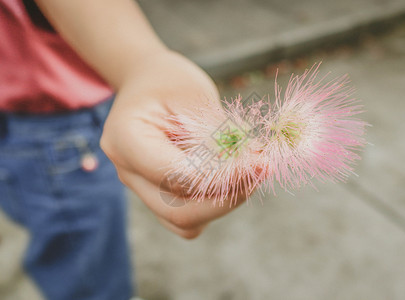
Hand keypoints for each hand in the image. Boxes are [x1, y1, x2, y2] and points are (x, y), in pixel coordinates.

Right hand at [100, 51, 248, 238]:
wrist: (148, 83)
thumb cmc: (169, 82)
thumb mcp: (193, 96)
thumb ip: (216, 135)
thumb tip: (252, 165)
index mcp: (125, 140)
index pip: (178, 175)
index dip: (224, 176)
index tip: (261, 162)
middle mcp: (127, 171)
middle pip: (178, 211)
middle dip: (228, 196)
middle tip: (262, 170)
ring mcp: (139, 187)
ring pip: (183, 221)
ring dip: (223, 202)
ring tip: (251, 171)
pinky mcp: (156, 193)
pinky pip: (187, 217)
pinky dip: (213, 204)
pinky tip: (233, 177)